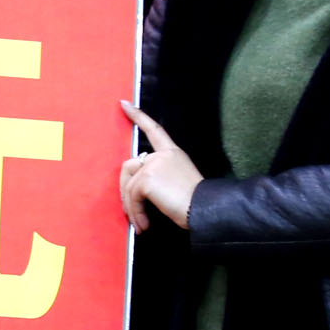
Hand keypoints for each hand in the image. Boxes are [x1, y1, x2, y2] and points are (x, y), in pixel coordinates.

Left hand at [119, 102, 204, 231]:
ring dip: (131, 207)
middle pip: (129, 166)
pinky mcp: (147, 178)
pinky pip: (132, 196)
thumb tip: (134, 188)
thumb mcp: (177, 182)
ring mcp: (154, 164)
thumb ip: (158, 176)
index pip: (154, 130)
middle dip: (126, 191)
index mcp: (173, 153)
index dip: (138, 116)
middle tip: (132, 213)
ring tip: (140, 224)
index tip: (124, 104)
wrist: (204, 210)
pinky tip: (144, 225)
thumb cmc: (195, 203)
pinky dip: (135, 213)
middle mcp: (162, 155)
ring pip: (128, 184)